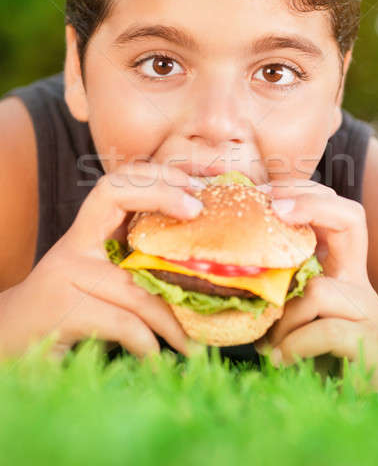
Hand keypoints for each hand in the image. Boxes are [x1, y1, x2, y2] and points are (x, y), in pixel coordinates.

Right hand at [0, 163, 205, 360]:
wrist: (8, 340)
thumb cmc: (64, 313)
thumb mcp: (99, 280)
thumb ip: (132, 267)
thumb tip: (195, 269)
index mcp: (86, 233)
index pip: (116, 184)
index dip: (154, 176)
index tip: (193, 187)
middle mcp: (75, 244)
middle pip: (117, 196)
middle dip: (162, 194)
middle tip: (200, 214)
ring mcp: (67, 273)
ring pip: (134, 280)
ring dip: (172, 316)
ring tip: (196, 340)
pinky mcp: (64, 309)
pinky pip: (123, 322)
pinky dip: (147, 344)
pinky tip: (157, 358)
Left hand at [254, 178, 377, 393]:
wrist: (377, 388)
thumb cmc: (328, 346)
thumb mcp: (303, 309)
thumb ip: (284, 287)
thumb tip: (229, 273)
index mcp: (343, 266)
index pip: (340, 212)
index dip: (311, 194)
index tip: (271, 195)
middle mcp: (359, 278)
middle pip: (350, 218)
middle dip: (308, 206)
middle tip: (272, 212)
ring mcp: (367, 307)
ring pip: (318, 289)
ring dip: (283, 317)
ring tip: (267, 342)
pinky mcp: (369, 340)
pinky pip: (323, 330)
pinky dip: (294, 345)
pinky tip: (280, 360)